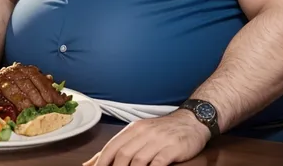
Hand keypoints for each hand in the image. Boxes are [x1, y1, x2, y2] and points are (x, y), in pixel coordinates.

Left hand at [83, 109, 211, 165]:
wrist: (192, 120)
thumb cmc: (163, 131)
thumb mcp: (140, 134)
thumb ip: (118, 148)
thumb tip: (91, 163)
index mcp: (133, 129)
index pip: (111, 147)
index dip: (101, 163)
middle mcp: (143, 133)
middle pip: (122, 156)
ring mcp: (158, 140)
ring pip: (137, 161)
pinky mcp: (172, 148)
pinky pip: (157, 164)